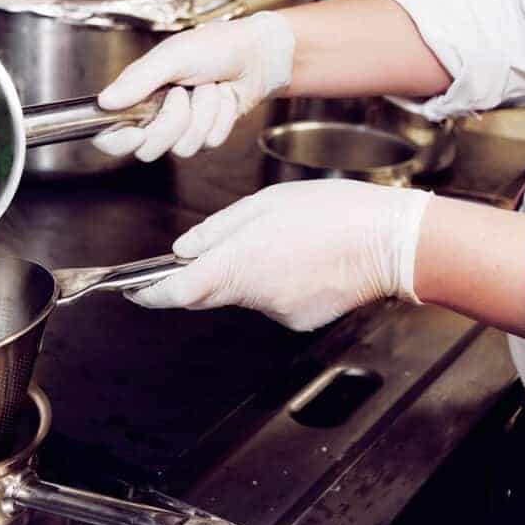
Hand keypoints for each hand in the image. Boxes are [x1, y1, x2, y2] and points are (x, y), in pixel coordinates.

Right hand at [93, 12, 295, 160]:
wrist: (257, 55)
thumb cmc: (214, 47)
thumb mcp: (173, 56)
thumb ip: (138, 79)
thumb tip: (106, 101)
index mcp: (137, 96)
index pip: (109, 135)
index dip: (117, 141)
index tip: (136, 132)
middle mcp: (155, 117)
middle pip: (147, 149)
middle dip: (172, 122)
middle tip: (183, 93)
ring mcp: (181, 129)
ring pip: (182, 148)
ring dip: (203, 114)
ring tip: (209, 89)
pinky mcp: (205, 136)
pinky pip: (208, 143)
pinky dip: (221, 118)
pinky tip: (223, 98)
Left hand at [129, 180, 431, 330]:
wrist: (391, 242)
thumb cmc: (332, 212)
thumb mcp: (264, 204)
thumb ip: (217, 230)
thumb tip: (184, 250)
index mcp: (236, 263)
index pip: (176, 291)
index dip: (149, 294)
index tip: (134, 291)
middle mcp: (252, 295)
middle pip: (207, 293)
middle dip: (200, 276)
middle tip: (217, 249)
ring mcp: (276, 311)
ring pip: (242, 294)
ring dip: (246, 273)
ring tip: (283, 242)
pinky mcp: (299, 319)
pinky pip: (272, 302)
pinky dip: (275, 284)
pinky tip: (302, 261)